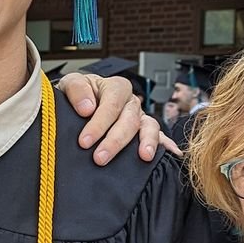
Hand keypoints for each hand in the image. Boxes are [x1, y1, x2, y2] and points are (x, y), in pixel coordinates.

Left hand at [58, 74, 174, 164]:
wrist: (78, 107)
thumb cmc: (77, 96)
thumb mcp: (70, 84)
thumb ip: (77, 90)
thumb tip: (87, 108)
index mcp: (116, 88)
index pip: (112, 104)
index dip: (99, 123)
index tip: (84, 141)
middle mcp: (131, 102)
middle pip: (129, 120)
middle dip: (115, 140)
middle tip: (99, 158)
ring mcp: (140, 118)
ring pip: (149, 127)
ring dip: (146, 142)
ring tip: (144, 156)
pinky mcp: (144, 133)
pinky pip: (159, 138)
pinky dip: (167, 145)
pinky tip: (173, 156)